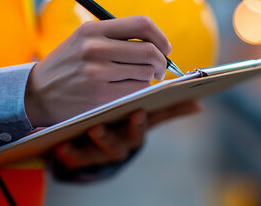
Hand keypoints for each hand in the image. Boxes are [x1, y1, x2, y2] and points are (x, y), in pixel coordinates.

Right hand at [25, 16, 171, 126]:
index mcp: (93, 29)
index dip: (159, 36)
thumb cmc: (66, 66)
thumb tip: (156, 43)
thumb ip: (115, 37)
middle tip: (159, 69)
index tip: (164, 47)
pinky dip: (139, 91)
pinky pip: (136, 91)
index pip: (141, 24)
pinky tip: (129, 90)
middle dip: (161, 62)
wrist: (35, 93)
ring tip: (138, 80)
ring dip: (149, 78)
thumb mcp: (83, 40)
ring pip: (146, 73)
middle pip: (149, 51)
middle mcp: (95, 48)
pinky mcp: (100, 95)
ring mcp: (97, 73)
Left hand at [52, 100, 202, 169]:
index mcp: (136, 130)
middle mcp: (121, 143)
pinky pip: (76, 158)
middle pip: (119, 142)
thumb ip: (170, 109)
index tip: (138, 111)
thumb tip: (199, 103)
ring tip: (89, 130)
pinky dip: (69, 153)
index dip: (139, 122)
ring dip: (95, 142)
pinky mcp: (82, 156)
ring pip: (98, 152)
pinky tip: (61, 146)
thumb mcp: (149, 116)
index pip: (140, 127)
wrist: (103, 137)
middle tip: (105, 124)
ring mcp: (101, 151)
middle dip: (113, 136)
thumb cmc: (128, 120)